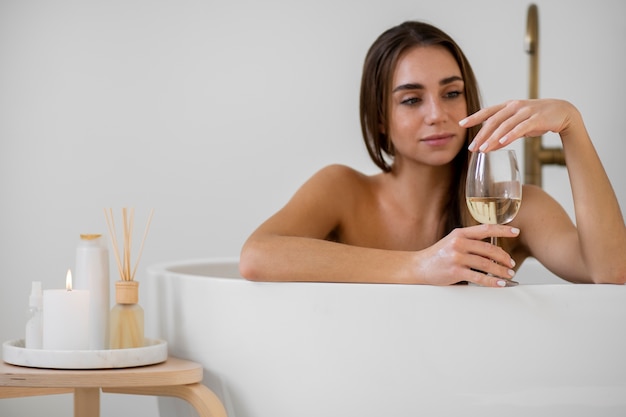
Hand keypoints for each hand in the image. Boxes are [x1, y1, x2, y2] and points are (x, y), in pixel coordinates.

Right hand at [416, 224, 519, 286]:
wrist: (419, 266)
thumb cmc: (437, 255)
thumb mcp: (452, 242)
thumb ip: (470, 242)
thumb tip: (492, 250)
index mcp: (459, 233)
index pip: (486, 229)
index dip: (503, 230)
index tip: (516, 232)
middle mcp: (459, 243)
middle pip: (489, 249)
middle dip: (504, 257)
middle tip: (510, 263)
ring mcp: (457, 257)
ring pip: (486, 264)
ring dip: (500, 271)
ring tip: (507, 274)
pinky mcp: (455, 271)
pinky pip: (478, 277)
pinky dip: (492, 281)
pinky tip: (499, 283)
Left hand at [459, 99, 578, 151]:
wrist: (563, 112)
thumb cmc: (538, 118)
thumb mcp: (518, 124)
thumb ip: (503, 133)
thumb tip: (488, 146)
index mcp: (508, 106)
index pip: (487, 111)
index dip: (474, 117)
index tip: (461, 124)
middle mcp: (515, 106)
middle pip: (493, 121)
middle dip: (481, 135)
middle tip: (472, 148)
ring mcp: (526, 111)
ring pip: (505, 125)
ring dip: (493, 138)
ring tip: (483, 149)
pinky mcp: (537, 118)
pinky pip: (521, 127)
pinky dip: (511, 135)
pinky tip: (502, 143)